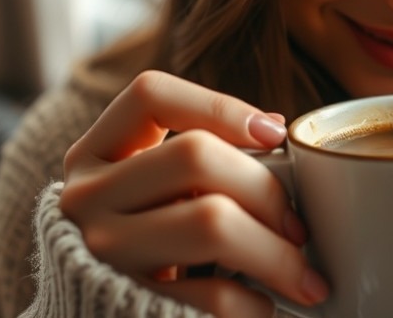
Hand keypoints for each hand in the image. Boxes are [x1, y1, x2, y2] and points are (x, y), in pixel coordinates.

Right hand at [60, 70, 328, 316]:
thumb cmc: (151, 248)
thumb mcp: (158, 193)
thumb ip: (202, 160)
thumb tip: (272, 128)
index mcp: (97, 154)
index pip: (150, 95)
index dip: (219, 105)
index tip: (276, 133)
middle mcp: (88, 196)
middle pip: (195, 155)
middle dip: (267, 189)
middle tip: (299, 227)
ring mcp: (103, 251)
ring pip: (211, 220)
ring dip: (276, 253)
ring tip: (304, 277)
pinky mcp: (128, 303)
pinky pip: (214, 294)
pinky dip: (255, 304)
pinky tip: (264, 307)